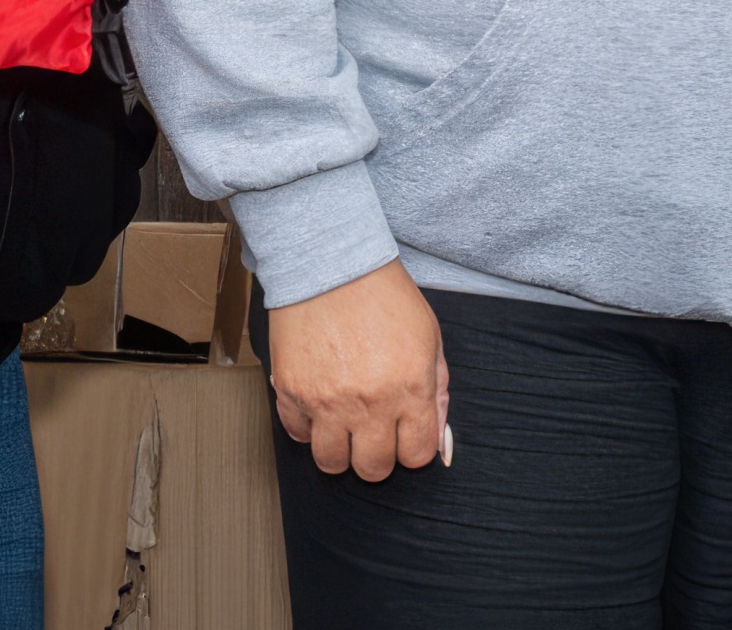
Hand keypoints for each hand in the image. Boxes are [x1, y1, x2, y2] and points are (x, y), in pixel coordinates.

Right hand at [266, 262, 447, 480]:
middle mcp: (370, 403)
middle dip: (377, 457)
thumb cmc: (385, 296)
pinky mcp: (292, 392)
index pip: (416, 455)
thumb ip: (438, 394)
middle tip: (374, 434)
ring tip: (344, 426)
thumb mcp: (429, 340)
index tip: (405, 436)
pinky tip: (319, 408)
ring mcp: (327, 401)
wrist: (333, 264)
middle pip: (373, 468)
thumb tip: (439, 443)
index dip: (412, 449)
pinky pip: (297, 435)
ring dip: (340, 451)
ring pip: (331, 462)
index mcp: (411, 389)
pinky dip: (308, 429)